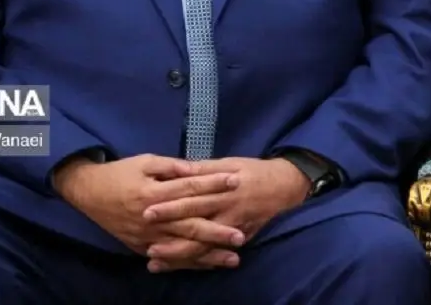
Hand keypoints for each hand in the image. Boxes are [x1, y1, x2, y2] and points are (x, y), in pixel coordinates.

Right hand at [52, 153, 244, 266]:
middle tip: (240, 236)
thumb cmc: (120, 173)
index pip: (190, 189)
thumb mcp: (145, 161)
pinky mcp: (141, 247)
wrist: (88, 192)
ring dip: (207, 254)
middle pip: (189, 226)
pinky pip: (169, 258)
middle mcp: (152, 219)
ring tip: (231, 258)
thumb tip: (196, 168)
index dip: (214, 184)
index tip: (236, 181)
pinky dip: (188, 263)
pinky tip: (207, 266)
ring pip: (182, 248)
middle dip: (216, 232)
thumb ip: (171, 166)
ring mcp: (146, 237)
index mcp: (154, 194)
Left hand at [141, 157, 309, 271]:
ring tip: (154, 260)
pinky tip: (177, 266)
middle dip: (169, 234)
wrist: (285, 185)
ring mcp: (233, 228)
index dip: (169, 205)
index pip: (192, 197)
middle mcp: (227, 210)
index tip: (147, 210)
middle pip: (195, 224)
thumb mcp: (230, 163)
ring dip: (178, 255)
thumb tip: (179, 170)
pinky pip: (215, 253)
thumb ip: (204, 169)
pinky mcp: (239, 239)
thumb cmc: (253, 171)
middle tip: (146, 242)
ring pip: (203, 246)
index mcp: (222, 188)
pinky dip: (196, 261)